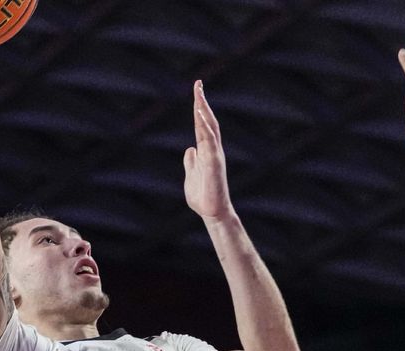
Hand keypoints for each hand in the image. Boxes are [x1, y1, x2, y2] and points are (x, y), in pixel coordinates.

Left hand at [184, 81, 233, 221]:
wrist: (211, 213)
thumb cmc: (202, 197)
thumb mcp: (191, 175)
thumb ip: (190, 162)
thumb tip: (189, 150)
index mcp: (206, 151)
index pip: (202, 125)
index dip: (199, 108)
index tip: (196, 91)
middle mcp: (212, 150)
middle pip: (208, 121)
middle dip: (202, 103)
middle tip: (198, 84)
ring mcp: (215, 156)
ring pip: (210, 129)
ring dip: (204, 113)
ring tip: (198, 96)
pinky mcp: (214, 164)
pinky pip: (211, 144)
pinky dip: (206, 130)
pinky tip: (201, 118)